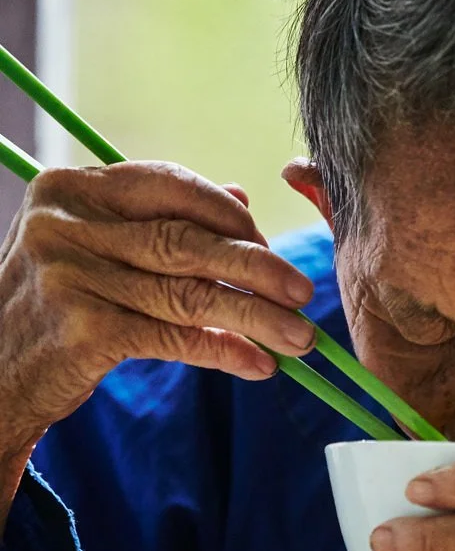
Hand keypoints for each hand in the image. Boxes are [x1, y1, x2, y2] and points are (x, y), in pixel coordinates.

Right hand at [0, 162, 314, 463]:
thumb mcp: (92, 247)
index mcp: (70, 189)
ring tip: (298, 336)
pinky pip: (173, 338)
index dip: (228, 215)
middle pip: (185, 241)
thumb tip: (239, 197)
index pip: (170, 186)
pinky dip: (222, 351)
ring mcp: (71, 278)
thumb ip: (157, 217)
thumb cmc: (54, 306)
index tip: (268, 242)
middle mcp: (66, 226)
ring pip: (187, 294)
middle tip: (303, 290)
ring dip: (255, 317)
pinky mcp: (82, 332)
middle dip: (256, 267)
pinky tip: (257, 364)